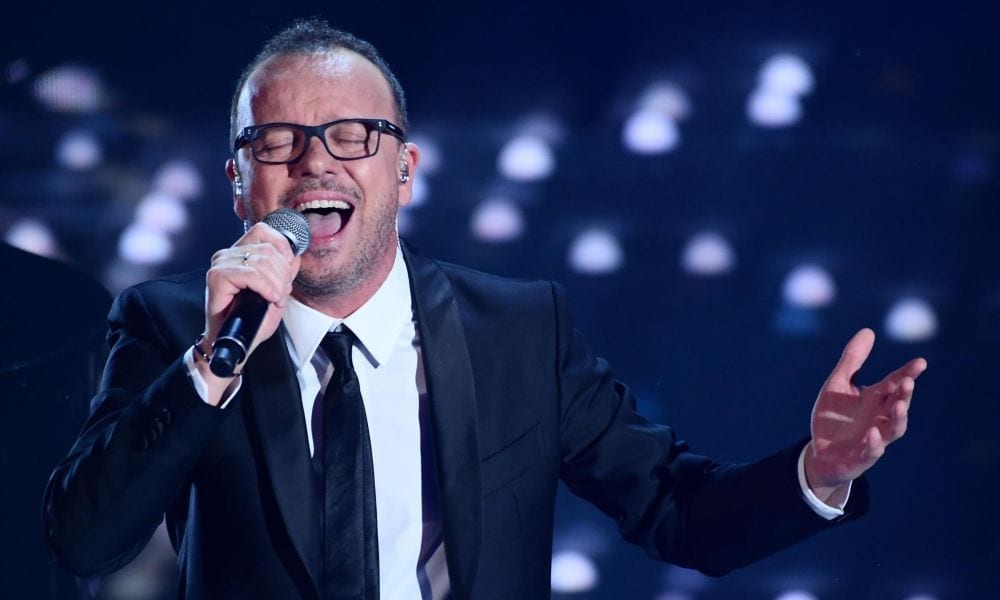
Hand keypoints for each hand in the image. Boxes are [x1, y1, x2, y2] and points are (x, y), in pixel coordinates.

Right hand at [199, 223, 299, 397]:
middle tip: (281, 294)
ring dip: (277, 284)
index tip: (287, 274)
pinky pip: (251, 274)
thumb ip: (285, 268)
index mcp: (241, 251)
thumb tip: (295, 253)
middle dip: (284, 274)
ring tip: (274, 299)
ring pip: (263, 261)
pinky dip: (266, 287)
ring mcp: (220, 264)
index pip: (266, 231)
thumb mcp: (277, 288)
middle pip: (269, 249)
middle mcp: (228, 254)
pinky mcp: (217, 278)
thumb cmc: (252, 318)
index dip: (284, 250)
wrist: (236, 342)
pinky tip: (269, 298)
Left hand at [804, 328, 926, 503]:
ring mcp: (873, 439)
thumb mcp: (837, 384)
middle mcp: (879, 418)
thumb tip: (868, 330)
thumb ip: (852, 360)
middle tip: (908, 382)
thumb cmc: (833, 417)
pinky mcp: (860, 457)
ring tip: (900, 406)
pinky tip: (872, 433)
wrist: (819, 452)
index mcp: (874, 400)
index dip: (907, 373)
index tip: (920, 362)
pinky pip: (871, 452)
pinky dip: (874, 444)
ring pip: (893, 430)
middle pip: (898, 406)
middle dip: (904, 395)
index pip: (894, 384)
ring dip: (899, 418)